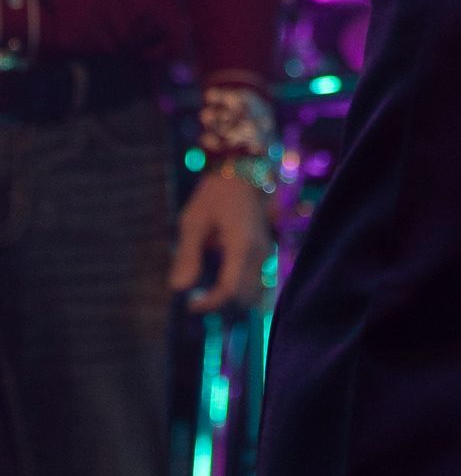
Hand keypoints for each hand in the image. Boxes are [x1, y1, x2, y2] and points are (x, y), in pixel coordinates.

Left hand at [171, 170, 273, 314]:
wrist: (241, 169)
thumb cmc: (214, 193)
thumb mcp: (194, 221)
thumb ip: (187, 255)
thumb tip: (179, 289)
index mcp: (241, 245)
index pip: (229, 290)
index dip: (209, 304)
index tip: (189, 305)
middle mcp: (259, 251)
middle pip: (245, 296)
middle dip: (221, 304)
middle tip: (197, 299)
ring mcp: (265, 250)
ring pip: (253, 289)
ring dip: (231, 297)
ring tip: (206, 290)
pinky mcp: (264, 248)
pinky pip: (255, 278)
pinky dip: (238, 286)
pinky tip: (219, 277)